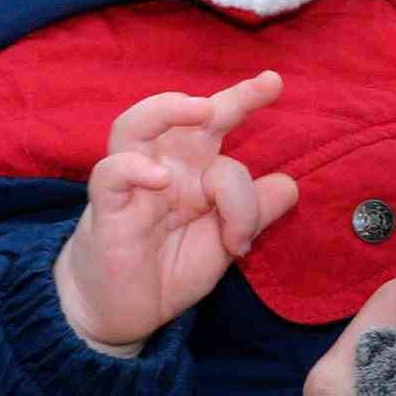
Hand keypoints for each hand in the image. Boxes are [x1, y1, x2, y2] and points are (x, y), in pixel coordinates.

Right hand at [54, 70, 298, 355]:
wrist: (118, 314)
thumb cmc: (167, 269)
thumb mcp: (222, 244)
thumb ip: (251, 213)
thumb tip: (290, 185)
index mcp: (194, 170)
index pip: (219, 126)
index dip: (244, 99)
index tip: (273, 81)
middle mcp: (165, 166)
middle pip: (183, 114)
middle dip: (221, 98)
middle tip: (257, 90)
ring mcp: (132, 184)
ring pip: (135, 126)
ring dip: (168, 110)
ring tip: (204, 111)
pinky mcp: (106, 208)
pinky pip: (111, 174)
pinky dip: (134, 168)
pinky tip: (161, 178)